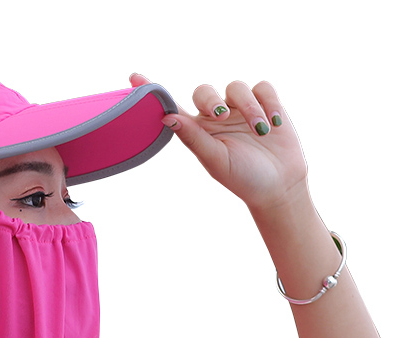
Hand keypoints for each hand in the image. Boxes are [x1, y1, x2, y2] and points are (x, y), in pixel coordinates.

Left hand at [131, 74, 308, 213]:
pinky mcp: (266, 102)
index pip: (173, 106)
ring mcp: (240, 108)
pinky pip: (262, 88)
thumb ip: (193, 137)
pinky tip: (274, 124)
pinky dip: (269, 103)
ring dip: (250, 108)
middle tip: (222, 116)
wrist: (278, 185)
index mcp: (198, 130)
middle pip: (204, 91)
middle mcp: (216, 116)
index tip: (133, 77)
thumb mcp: (215, 160)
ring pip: (237, 87)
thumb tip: (166, 117)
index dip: (155, 90)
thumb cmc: (243, 178)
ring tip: (261, 131)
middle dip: (212, 101)